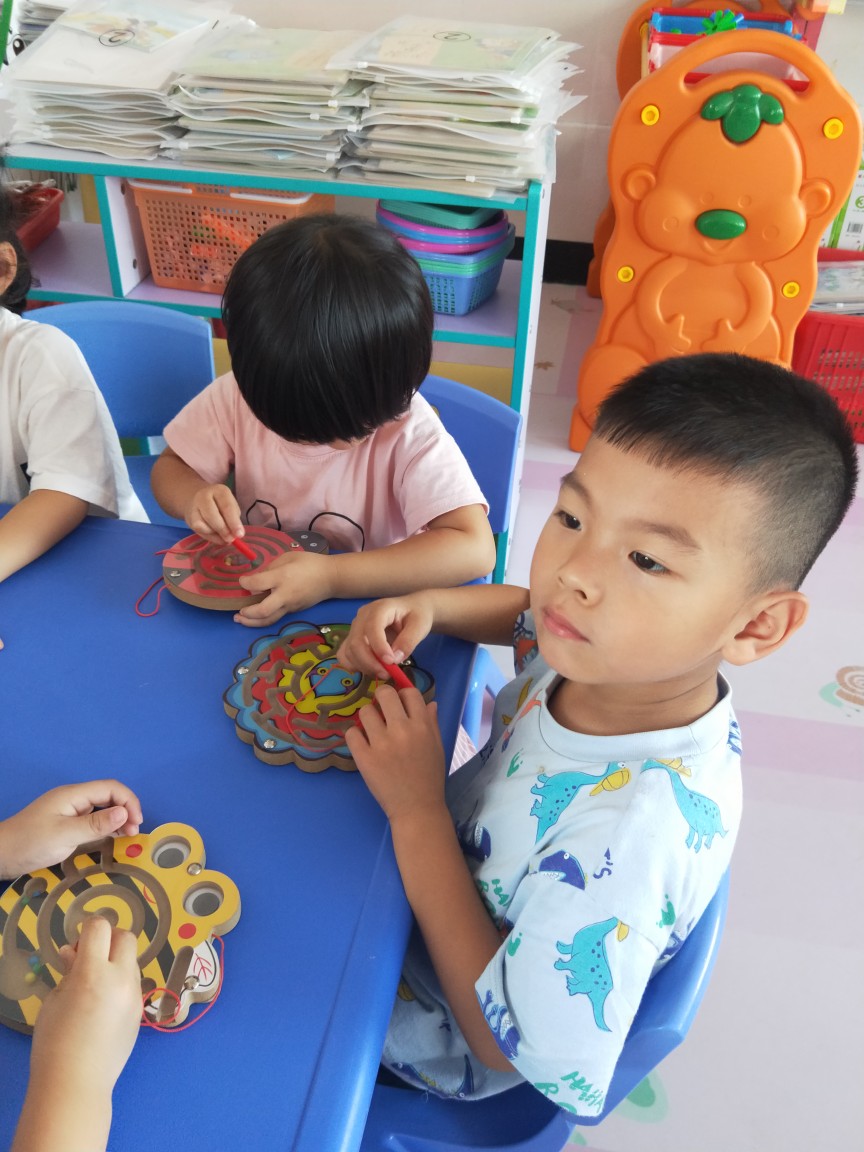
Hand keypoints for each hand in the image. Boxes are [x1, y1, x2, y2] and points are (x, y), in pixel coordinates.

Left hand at [0, 781, 142, 879]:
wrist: (1, 855)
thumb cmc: (31, 843)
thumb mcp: (65, 835)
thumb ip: (96, 824)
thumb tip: (125, 813)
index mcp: (74, 795)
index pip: (111, 788)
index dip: (129, 801)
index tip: (137, 822)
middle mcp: (74, 799)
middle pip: (109, 796)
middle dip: (126, 810)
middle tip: (133, 833)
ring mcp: (70, 811)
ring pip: (102, 809)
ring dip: (118, 819)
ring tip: (127, 836)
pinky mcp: (66, 824)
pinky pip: (93, 820)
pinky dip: (106, 827)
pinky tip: (112, 838)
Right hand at [29, 915, 140, 1094]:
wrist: (76, 1084)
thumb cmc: (55, 1042)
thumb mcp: (54, 1000)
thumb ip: (69, 971)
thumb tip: (73, 954)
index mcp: (93, 973)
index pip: (99, 927)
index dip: (87, 930)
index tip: (76, 945)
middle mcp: (120, 979)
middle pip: (126, 936)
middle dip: (108, 940)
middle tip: (89, 958)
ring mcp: (134, 995)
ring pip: (132, 960)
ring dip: (115, 961)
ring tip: (93, 984)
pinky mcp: (140, 1011)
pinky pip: (134, 984)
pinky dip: (120, 982)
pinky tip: (103, 1003)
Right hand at [184, 483, 242, 544]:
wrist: (197, 500)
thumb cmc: (220, 505)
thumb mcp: (231, 508)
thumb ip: (233, 520)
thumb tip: (233, 537)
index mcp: (220, 491)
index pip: (227, 507)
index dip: (234, 522)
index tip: (240, 534)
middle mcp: (204, 496)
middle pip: (212, 516)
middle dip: (223, 530)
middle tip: (231, 539)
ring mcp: (195, 507)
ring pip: (204, 525)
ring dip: (215, 533)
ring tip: (222, 533)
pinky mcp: (190, 518)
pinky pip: (199, 530)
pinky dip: (209, 535)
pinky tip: (213, 532)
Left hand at [234, 550, 334, 625]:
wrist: (331, 578)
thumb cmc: (309, 563)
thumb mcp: (288, 557)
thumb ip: (271, 568)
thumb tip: (257, 580)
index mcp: (283, 577)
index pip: (258, 583)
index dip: (245, 583)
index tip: (242, 581)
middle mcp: (285, 595)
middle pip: (263, 610)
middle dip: (247, 613)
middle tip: (238, 610)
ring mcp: (290, 606)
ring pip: (269, 619)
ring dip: (252, 622)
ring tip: (239, 619)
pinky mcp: (294, 611)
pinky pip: (276, 616)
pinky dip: (263, 617)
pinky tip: (255, 615)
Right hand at [338, 595, 434, 676]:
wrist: (413, 609)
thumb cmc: (417, 615)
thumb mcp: (420, 626)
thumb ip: (408, 641)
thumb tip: (394, 659)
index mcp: (380, 608)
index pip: (372, 628)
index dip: (378, 647)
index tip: (391, 662)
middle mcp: (362, 616)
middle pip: (356, 642)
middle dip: (370, 662)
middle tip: (388, 674)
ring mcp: (355, 627)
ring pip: (349, 651)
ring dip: (364, 666)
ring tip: (384, 672)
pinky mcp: (353, 638)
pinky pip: (345, 654)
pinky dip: (354, 665)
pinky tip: (370, 669)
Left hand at [345, 685, 446, 825]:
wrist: (417, 808)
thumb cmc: (429, 777)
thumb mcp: (437, 747)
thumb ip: (432, 723)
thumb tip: (430, 702)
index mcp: (422, 726)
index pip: (409, 692)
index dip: (402, 695)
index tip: (398, 704)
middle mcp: (401, 730)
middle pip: (384, 694)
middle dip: (381, 698)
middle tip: (381, 710)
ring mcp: (381, 744)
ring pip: (365, 711)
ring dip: (368, 717)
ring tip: (372, 730)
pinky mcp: (364, 758)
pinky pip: (351, 733)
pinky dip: (355, 735)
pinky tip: (363, 743)